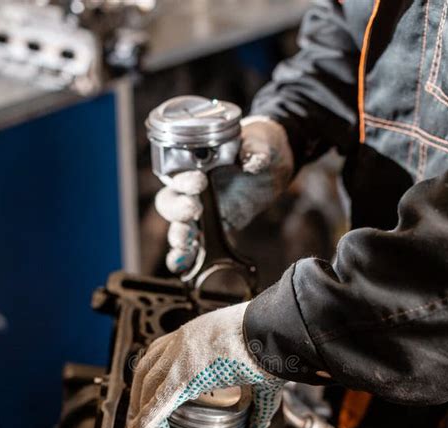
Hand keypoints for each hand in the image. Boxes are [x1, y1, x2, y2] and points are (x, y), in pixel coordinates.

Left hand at [126, 302, 285, 427]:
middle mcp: (183, 341)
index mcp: (199, 335)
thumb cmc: (270, 344)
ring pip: (148, 385)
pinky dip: (148, 419)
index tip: (152, 398)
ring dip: (140, 410)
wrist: (273, 331)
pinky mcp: (185, 373)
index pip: (162, 354)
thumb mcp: (259, 373)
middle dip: (140, 396)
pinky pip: (159, 401)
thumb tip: (259, 425)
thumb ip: (258, 402)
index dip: (154, 378)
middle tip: (138, 419)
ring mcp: (181, 355)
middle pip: (148, 369)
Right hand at [155, 117, 293, 273]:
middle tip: (194, 212)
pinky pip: (195, 246)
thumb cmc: (261, 143)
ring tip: (185, 246)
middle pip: (171, 203)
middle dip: (178, 211)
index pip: (179, 173)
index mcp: (196, 163)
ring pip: (178, 227)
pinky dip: (187, 258)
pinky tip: (183, 268)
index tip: (199, 182)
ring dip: (178, 239)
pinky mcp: (213, 229)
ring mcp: (201, 211)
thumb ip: (255, 148)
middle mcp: (193, 188)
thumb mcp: (261, 141)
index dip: (184, 180)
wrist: (275, 162)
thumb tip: (253, 159)